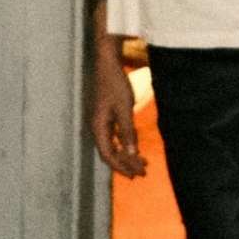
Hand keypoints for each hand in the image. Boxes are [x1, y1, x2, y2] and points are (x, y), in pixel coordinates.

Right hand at [90, 40, 146, 177]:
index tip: (135, 175)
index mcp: (98, 126)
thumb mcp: (124, 108)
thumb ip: (127, 131)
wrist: (106, 62)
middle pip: (110, 152)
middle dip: (126, 163)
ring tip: (142, 162)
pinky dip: (123, 142)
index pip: (107, 154)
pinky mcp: (104, 114)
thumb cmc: (115, 83)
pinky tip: (134, 145)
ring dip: (126, 153)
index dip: (121, 167)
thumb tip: (131, 153)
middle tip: (143, 172)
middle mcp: (95, 126)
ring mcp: (99, 120)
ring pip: (112, 144)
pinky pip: (113, 134)